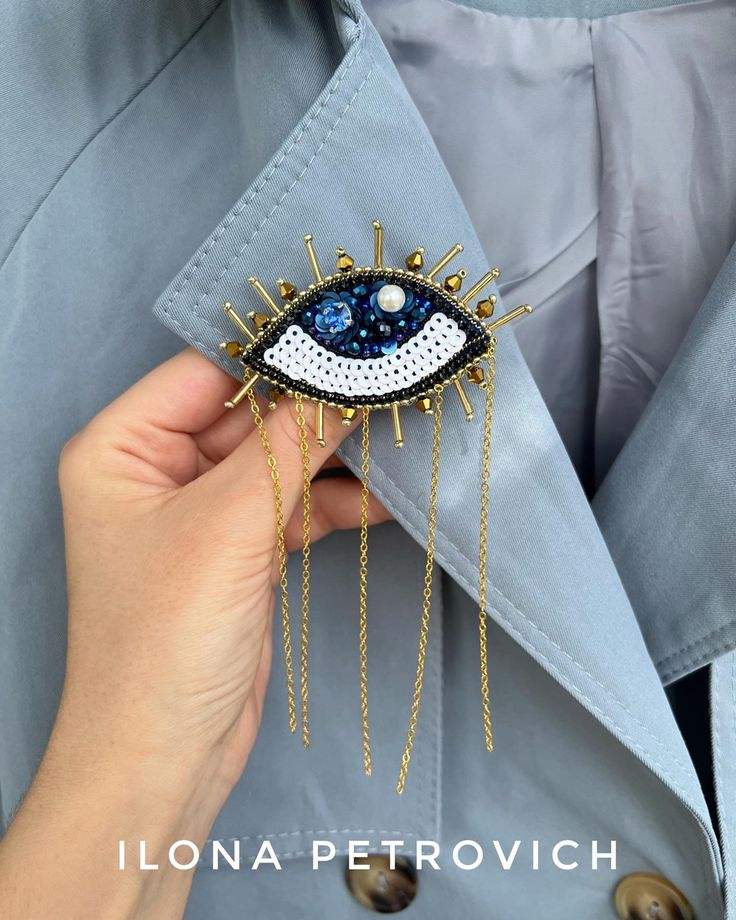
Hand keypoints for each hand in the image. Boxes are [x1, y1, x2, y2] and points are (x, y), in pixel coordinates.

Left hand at [0, 348, 387, 918]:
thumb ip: (290, 443)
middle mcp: (159, 470)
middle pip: (251, 416)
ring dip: (338, 456)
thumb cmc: (167, 637)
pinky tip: (389, 497)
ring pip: (281, 461)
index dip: (279, 351)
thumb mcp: (227, 526)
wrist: (165, 759)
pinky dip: (339, 503)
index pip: (209, 371)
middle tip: (394, 381)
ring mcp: (204, 514)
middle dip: (320, 406)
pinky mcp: (242, 552)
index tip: (353, 334)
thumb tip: (349, 372)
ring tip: (405, 431)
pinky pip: (295, 507)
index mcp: (123, 447)